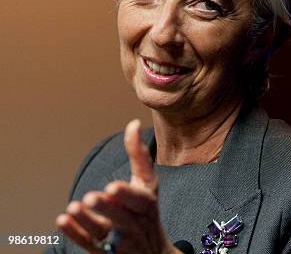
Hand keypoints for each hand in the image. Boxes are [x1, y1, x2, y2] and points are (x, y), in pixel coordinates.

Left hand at [56, 120, 178, 253]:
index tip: (112, 187)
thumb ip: (139, 156)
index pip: (140, 200)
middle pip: (122, 217)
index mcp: (147, 204)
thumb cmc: (146, 211)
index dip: (127, 194)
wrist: (154, 253)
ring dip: (88, 221)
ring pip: (105, 232)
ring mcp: (120, 240)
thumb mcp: (148, 183)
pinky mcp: (105, 252)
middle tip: (90, 197)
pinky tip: (62, 221)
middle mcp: (135, 224)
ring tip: (73, 207)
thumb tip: (133, 124)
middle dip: (107, 208)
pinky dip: (76, 233)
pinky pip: (90, 244)